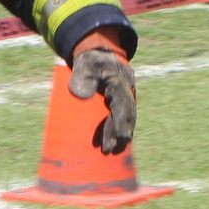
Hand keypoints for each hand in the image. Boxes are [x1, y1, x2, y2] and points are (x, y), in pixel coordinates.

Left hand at [67, 31, 135, 154]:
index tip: (121, 136)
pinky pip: (121, 119)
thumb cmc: (90, 63)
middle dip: (121, 133)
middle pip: (127, 115)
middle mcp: (126, 92)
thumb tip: (82, 95)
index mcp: (119, 82)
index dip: (122, 121)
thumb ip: (82, 77)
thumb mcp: (85, 64)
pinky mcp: (120, 104)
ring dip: (120, 136)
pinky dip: (118, 132)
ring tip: (112, 151)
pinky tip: (112, 144)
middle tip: (111, 150)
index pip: (123, 103)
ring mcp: (125, 98)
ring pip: (126, 119)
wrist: (100, 57)